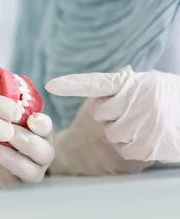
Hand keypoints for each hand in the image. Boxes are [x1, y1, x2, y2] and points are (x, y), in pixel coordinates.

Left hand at [0, 113, 54, 186]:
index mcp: (37, 129)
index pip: (45, 126)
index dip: (42, 123)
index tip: (32, 118)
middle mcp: (40, 148)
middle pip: (46, 148)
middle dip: (29, 140)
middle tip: (10, 132)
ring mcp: (33, 167)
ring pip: (35, 165)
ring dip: (17, 155)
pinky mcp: (20, 180)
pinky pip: (21, 175)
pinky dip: (9, 165)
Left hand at [47, 67, 179, 163]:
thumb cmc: (171, 98)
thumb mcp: (152, 83)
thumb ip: (128, 82)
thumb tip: (123, 71)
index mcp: (134, 83)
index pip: (97, 82)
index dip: (72, 84)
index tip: (51, 85)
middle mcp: (137, 101)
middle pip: (101, 113)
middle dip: (112, 115)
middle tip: (133, 112)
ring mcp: (142, 124)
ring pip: (111, 132)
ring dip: (122, 132)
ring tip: (144, 125)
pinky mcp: (146, 146)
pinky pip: (124, 148)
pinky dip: (133, 147)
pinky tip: (149, 138)